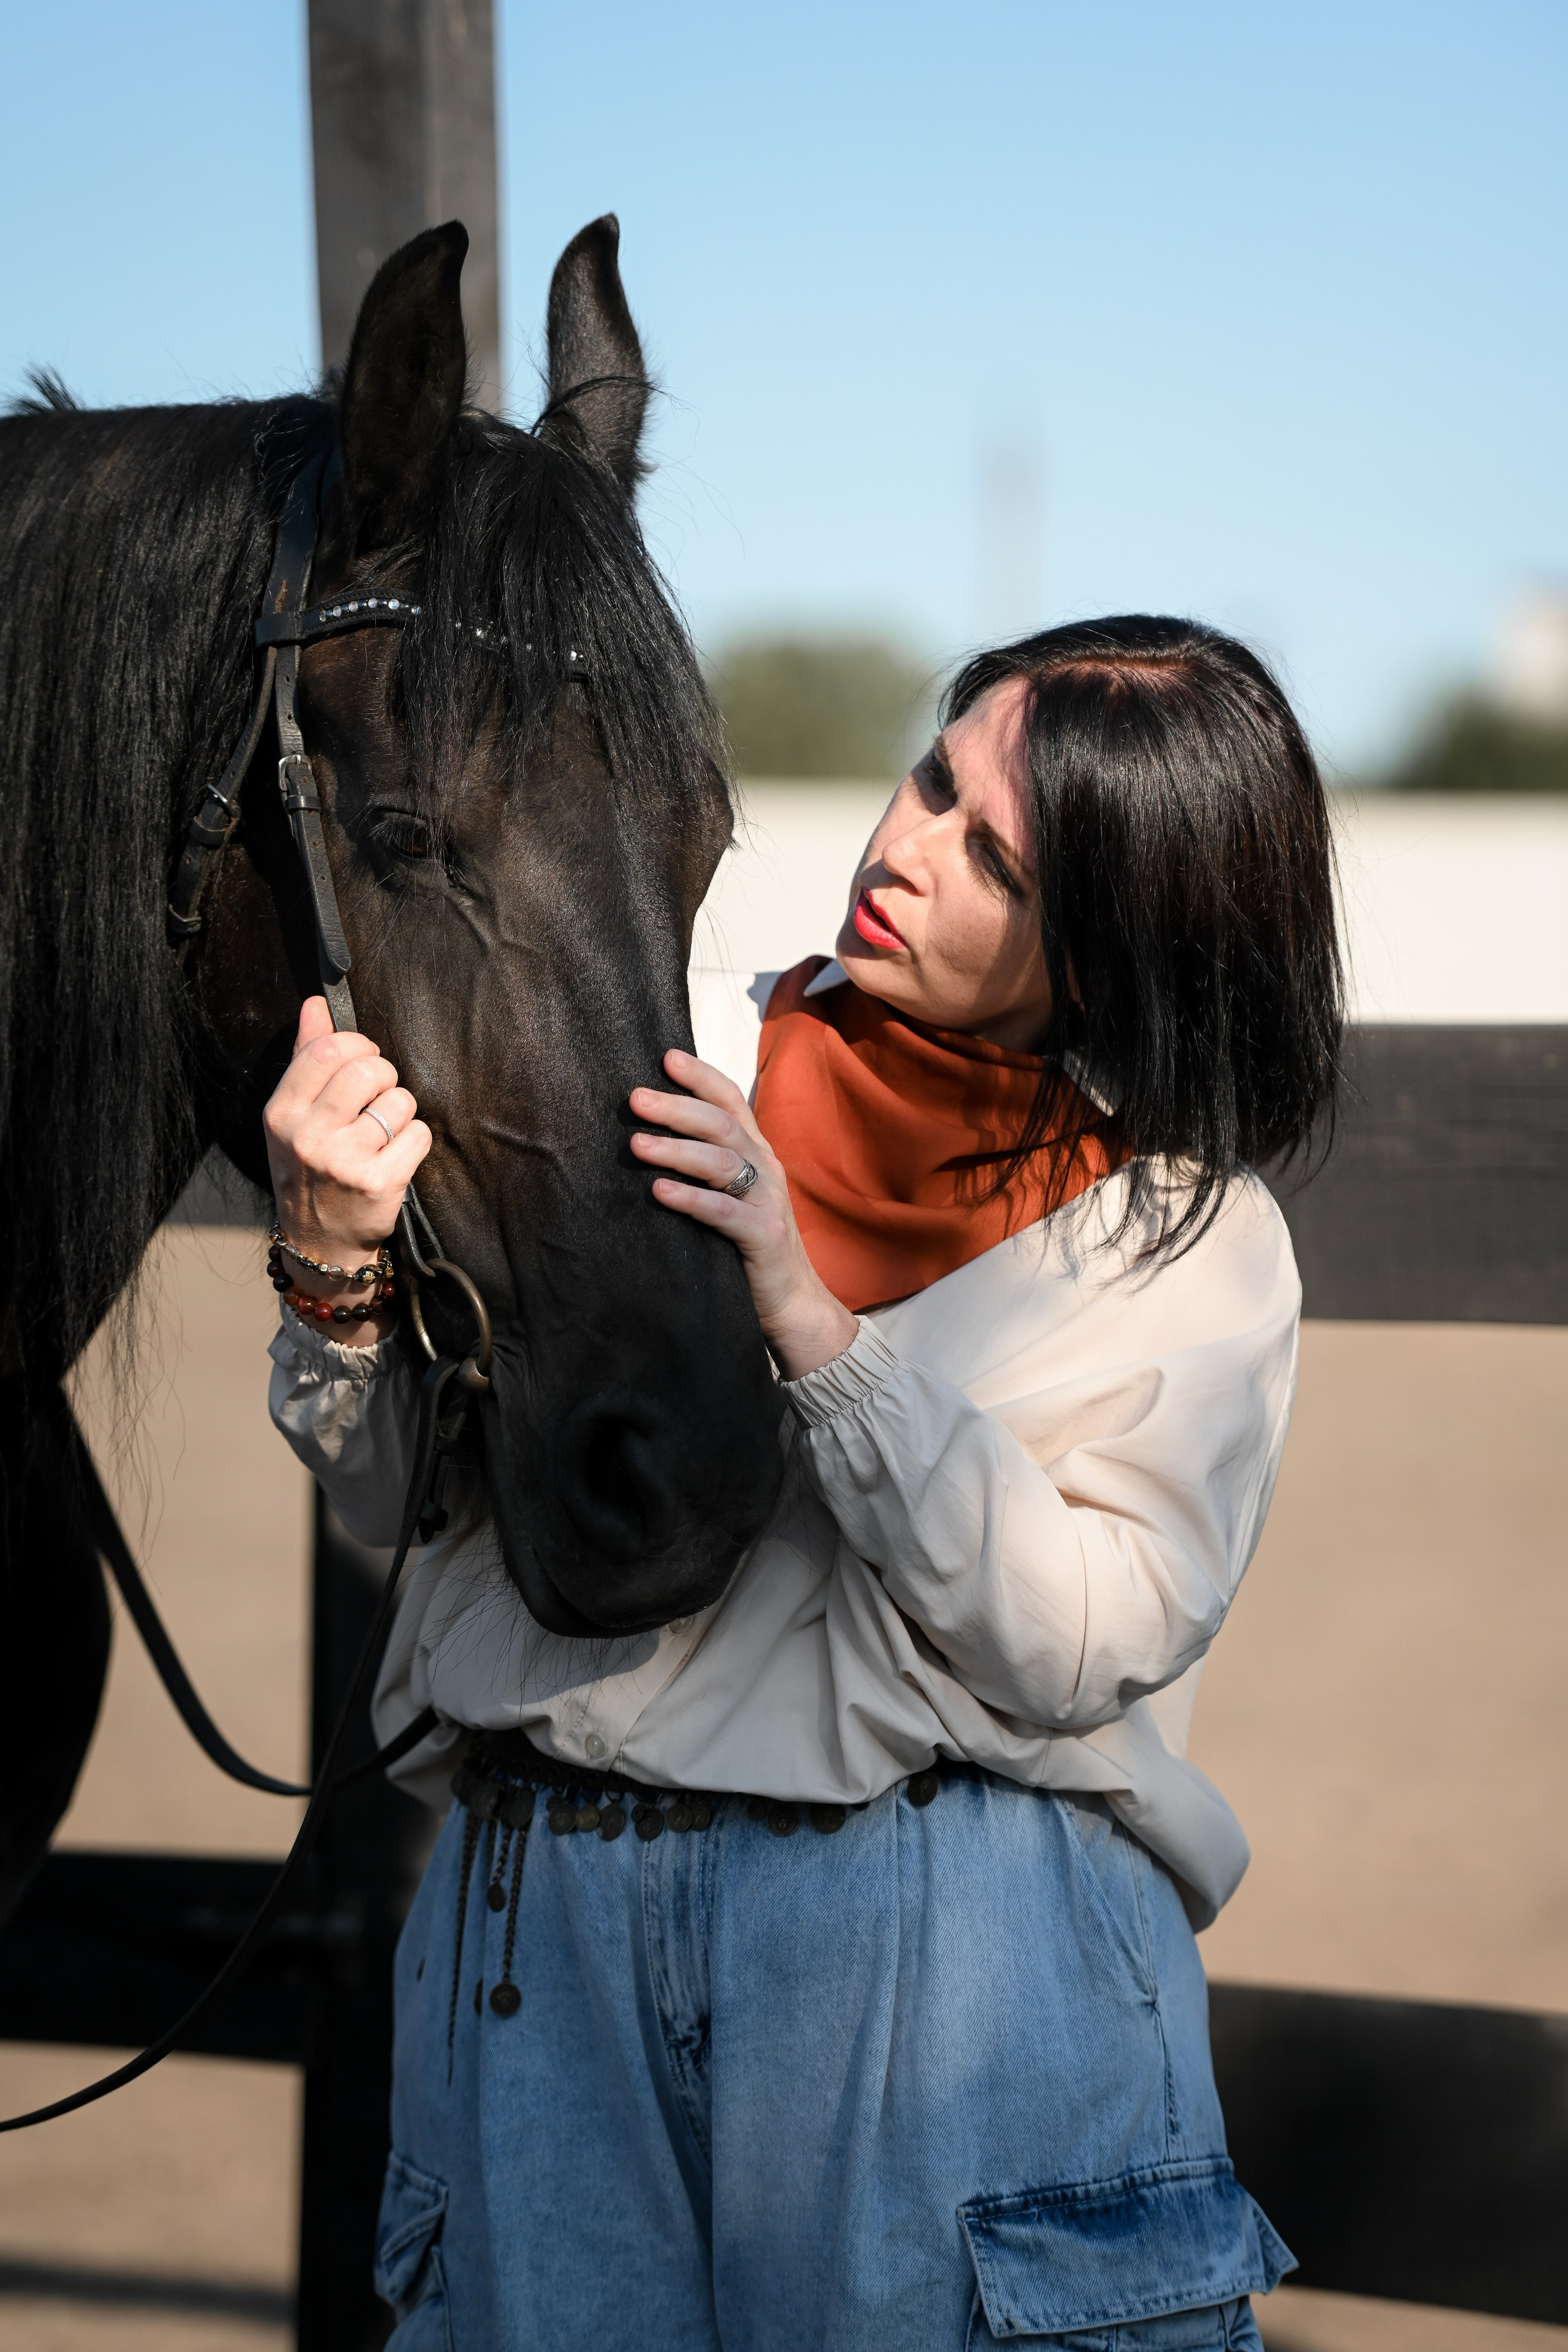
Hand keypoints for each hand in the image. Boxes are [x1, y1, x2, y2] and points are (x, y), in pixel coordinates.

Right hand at [263, 998, 430, 1334]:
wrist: (320, 1243)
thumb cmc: (307, 1169)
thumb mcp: (292, 1116)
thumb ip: (304, 1056)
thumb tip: (315, 1004)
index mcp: (282, 1113)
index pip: (327, 1049)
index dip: (359, 1045)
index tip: (365, 1059)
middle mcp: (308, 1136)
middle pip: (370, 1070)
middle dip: (385, 1077)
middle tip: (379, 1098)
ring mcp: (344, 1161)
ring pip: (400, 1101)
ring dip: (402, 1111)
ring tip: (384, 1133)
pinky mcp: (379, 1183)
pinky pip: (419, 1134)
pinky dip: (416, 1140)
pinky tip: (397, 1156)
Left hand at [630, 1050, 857, 1381]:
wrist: (793, 1307)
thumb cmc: (749, 1251)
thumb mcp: (730, 1199)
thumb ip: (705, 1170)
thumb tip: (648, 1138)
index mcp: (757, 1155)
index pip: (732, 1102)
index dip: (701, 1077)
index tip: (665, 1057)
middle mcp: (766, 1170)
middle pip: (723, 1125)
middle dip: (678, 1107)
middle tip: (635, 1099)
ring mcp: (769, 1202)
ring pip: (724, 1163)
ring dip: (677, 1150)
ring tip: (637, 1144)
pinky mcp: (765, 1237)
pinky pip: (725, 1212)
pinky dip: (691, 1199)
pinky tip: (659, 1191)